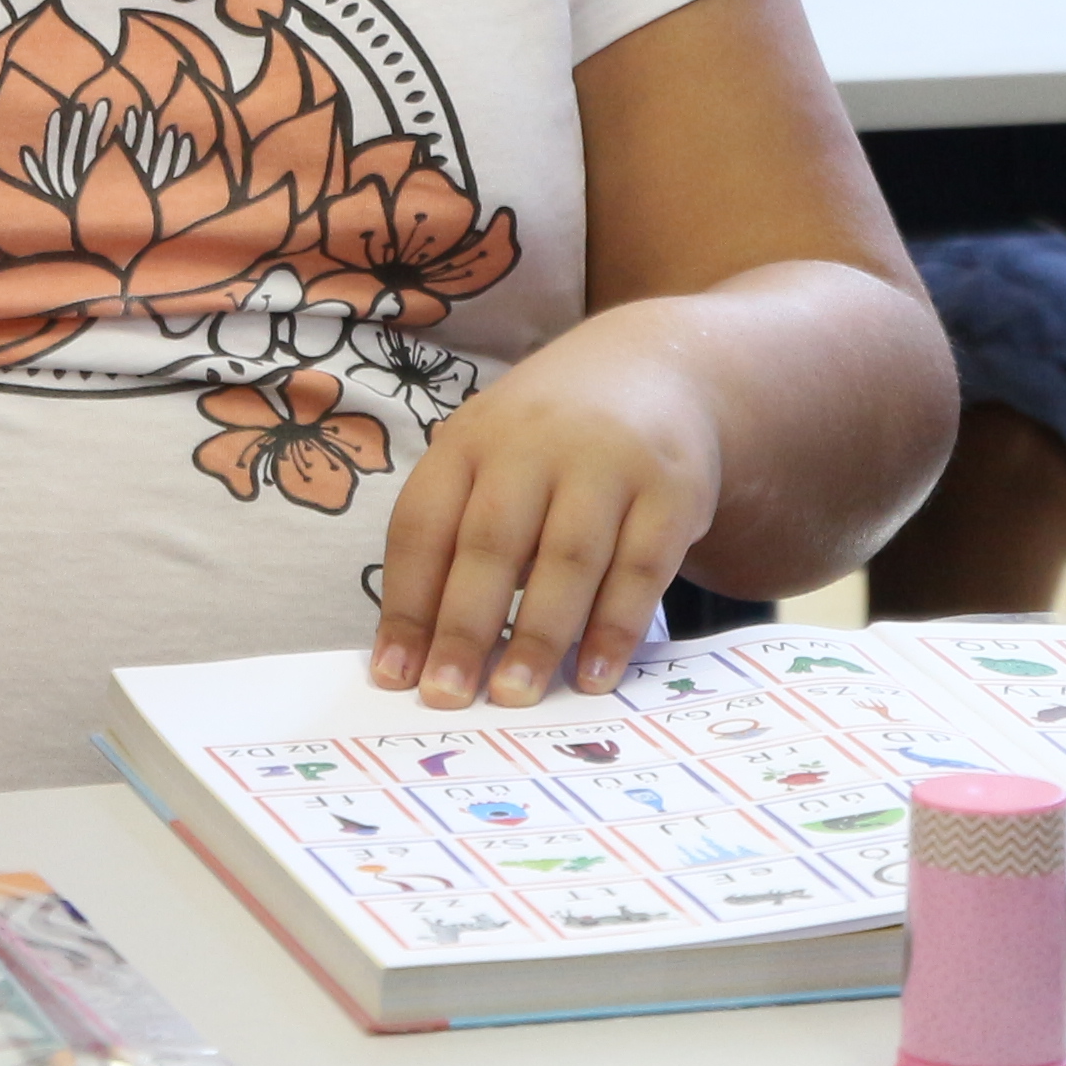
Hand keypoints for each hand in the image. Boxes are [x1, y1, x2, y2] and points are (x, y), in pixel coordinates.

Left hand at [369, 312, 723, 709]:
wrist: (656, 368)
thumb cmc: (548, 441)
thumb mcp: (490, 459)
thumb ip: (458, 536)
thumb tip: (420, 652)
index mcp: (469, 440)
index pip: (424, 525)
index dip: (407, 604)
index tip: (394, 675)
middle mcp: (533, 443)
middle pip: (491, 542)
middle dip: (465, 627)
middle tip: (446, 696)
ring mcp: (607, 463)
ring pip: (566, 558)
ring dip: (539, 635)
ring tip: (513, 697)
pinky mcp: (671, 489)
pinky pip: (640, 567)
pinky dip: (615, 627)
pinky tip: (594, 676)